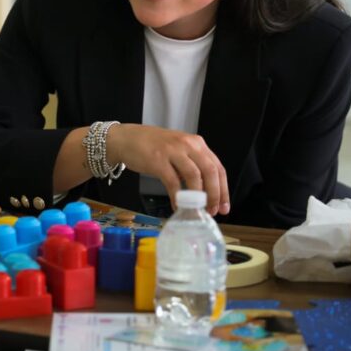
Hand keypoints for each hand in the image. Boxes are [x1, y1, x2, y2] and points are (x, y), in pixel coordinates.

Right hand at [107, 124, 229, 214]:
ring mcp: (173, 151)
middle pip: (210, 171)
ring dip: (198, 197)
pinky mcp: (158, 160)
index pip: (217, 167)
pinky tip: (177, 207)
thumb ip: (192, 165)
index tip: (224, 207)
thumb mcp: (178, 151)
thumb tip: (204, 192)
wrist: (126, 139)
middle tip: (213, 211)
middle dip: (215, 195)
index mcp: (197, 143)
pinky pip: (173, 182)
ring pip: (194, 176)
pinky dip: (177, 197)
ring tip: (197, 210)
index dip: (224, 189)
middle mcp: (188, 145)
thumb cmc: (152, 147)